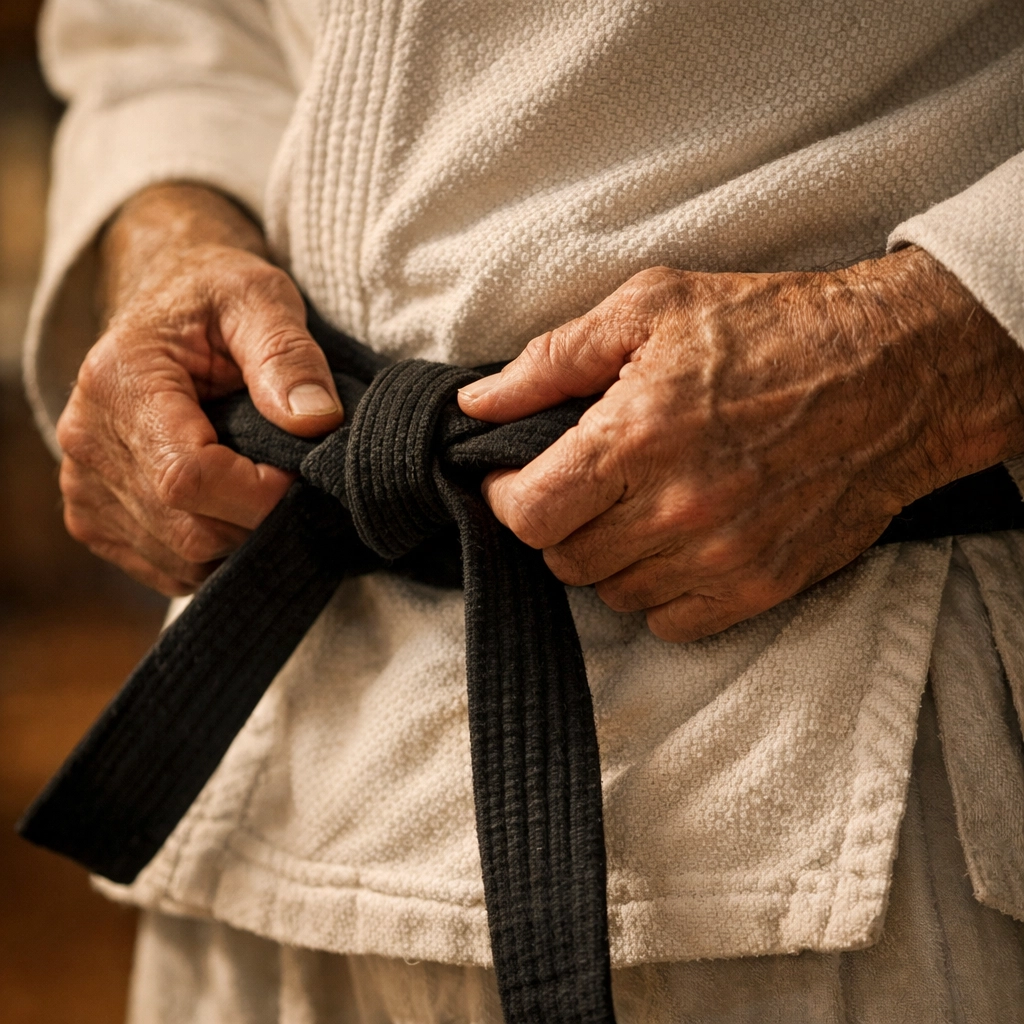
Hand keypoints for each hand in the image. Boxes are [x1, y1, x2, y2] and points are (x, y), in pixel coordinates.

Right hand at [57, 183, 344, 595]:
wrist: (167, 304)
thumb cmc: (217, 299)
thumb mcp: (260, 299)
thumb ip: (288, 355)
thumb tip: (317, 420)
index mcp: (121, 381)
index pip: (189, 477)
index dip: (260, 494)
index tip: (304, 475)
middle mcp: (88, 440)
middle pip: (188, 529)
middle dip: (259, 520)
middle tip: (296, 482)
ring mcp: (84, 486)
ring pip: (182, 560)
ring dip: (242, 540)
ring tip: (264, 489)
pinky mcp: (94, 517)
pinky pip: (169, 569)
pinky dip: (216, 554)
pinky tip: (234, 509)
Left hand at [458, 247, 1023, 641]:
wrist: (897, 371)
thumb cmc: (773, 328)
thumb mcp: (652, 308)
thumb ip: (552, 360)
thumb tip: (477, 403)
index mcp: (636, 437)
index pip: (527, 515)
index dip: (505, 497)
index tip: (514, 478)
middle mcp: (676, 509)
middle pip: (564, 559)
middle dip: (559, 521)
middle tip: (587, 481)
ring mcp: (722, 557)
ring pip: (612, 593)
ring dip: (608, 555)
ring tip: (638, 504)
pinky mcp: (761, 586)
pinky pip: (669, 622)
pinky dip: (657, 590)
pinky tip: (676, 542)